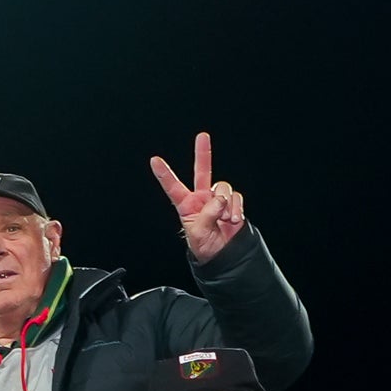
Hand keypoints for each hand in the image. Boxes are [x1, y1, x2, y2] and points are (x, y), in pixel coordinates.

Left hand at [148, 132, 248, 261]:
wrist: (225, 254)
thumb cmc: (205, 246)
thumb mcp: (198, 234)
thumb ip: (206, 215)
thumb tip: (219, 199)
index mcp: (186, 205)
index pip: (173, 187)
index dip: (164, 174)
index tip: (154, 160)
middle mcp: (202, 198)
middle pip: (202, 172)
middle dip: (203, 153)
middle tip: (202, 136)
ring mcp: (218, 199)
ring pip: (223, 187)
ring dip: (225, 205)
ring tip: (224, 221)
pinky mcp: (232, 203)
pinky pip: (236, 197)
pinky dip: (236, 208)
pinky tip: (233, 220)